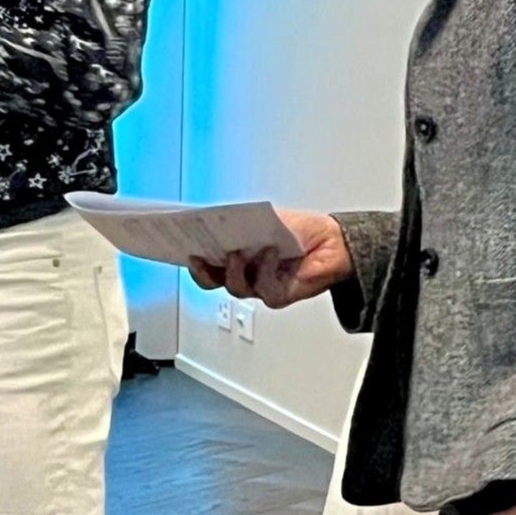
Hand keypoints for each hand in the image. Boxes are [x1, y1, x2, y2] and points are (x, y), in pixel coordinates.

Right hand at [187, 209, 353, 307]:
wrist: (334, 242)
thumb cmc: (300, 231)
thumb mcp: (264, 219)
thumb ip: (240, 223)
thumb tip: (216, 219)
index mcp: (236, 258)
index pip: (206, 264)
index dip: (192, 258)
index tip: (182, 245)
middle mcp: (245, 275)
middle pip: (213, 282)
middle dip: (203, 270)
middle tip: (199, 255)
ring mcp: (261, 288)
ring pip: (236, 288)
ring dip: (235, 269)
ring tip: (239, 251)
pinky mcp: (280, 295)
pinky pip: (266, 290)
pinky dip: (267, 268)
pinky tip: (271, 253)